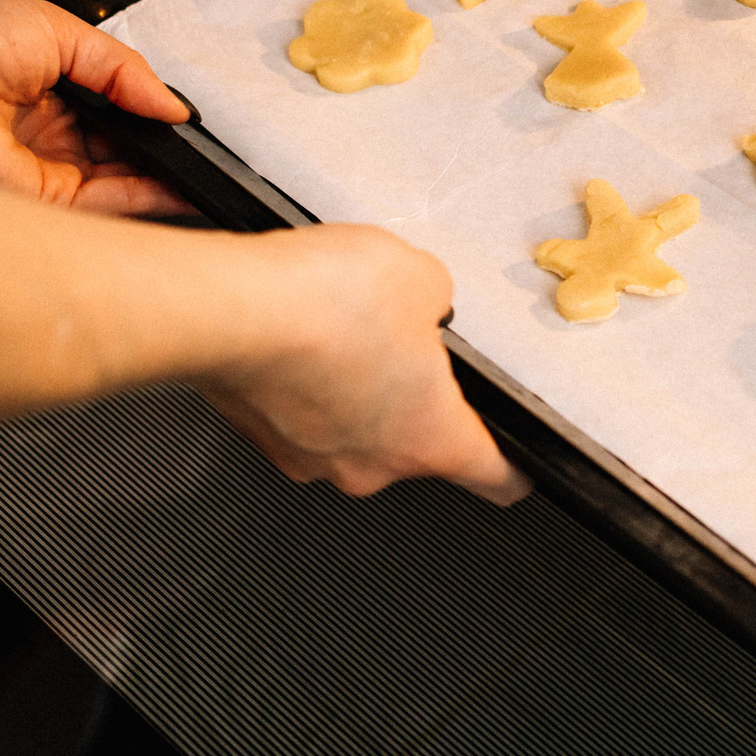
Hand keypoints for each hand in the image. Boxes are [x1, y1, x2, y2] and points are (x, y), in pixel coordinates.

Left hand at [0, 0, 192, 215]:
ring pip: (119, 182)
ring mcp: (39, 169)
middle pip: (121, 151)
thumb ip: (122, 67)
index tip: (186, 120)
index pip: (112, 112)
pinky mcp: (35, 200)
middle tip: (202, 144)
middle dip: (162, 148)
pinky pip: (103, 203)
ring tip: (202, 161)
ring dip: (163, 175)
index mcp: (41, 88)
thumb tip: (171, 105)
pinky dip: (146, 196)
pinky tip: (179, 181)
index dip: (151, 116)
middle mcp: (40, 133)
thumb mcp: (58, 31)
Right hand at [194, 225, 530, 504]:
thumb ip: (437, 300)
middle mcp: (370, 465)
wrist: (231, 308)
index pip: (497, 478)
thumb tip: (424, 302)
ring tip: (341, 329)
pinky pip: (300, 414)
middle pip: (414, 443)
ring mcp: (311, 458)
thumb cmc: (324, 303)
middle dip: (413, 395)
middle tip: (403, 341)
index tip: (524, 465)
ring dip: (353, 389)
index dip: (516, 467)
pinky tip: (300, 337)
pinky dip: (305, 383)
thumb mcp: (422, 277)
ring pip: (351, 428)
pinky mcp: (262, 436)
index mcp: (430, 439)